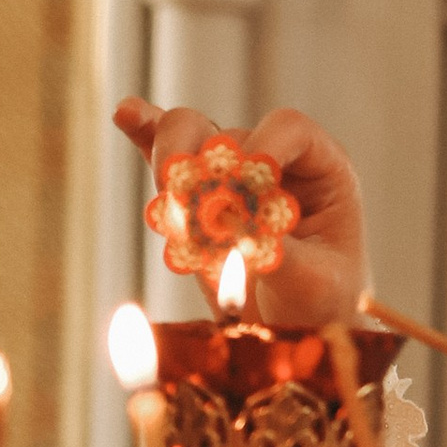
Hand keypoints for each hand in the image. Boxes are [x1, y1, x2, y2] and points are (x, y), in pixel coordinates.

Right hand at [112, 96, 371, 329]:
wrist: (293, 331)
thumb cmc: (321, 305)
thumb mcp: (314, 286)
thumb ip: (279, 254)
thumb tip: (232, 226)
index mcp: (319, 169)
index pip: (288, 128)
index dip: (264, 147)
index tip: (251, 186)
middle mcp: (272, 160)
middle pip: (225, 134)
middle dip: (203, 169)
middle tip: (195, 212)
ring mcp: (227, 172)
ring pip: (187, 140)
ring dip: (172, 174)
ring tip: (177, 223)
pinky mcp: (193, 192)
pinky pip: (163, 152)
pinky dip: (143, 134)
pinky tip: (124, 116)